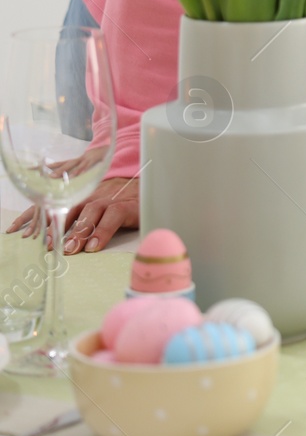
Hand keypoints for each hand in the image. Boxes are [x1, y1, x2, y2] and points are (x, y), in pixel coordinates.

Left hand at [5, 176, 139, 253]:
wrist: (153, 186)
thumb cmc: (122, 202)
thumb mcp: (97, 208)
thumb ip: (79, 218)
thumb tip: (58, 240)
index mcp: (82, 196)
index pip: (55, 205)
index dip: (38, 218)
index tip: (22, 233)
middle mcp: (93, 195)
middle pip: (70, 208)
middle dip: (58, 228)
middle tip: (50, 247)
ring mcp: (111, 199)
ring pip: (90, 212)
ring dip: (79, 231)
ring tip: (72, 249)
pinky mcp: (127, 206)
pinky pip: (113, 216)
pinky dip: (103, 230)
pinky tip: (95, 245)